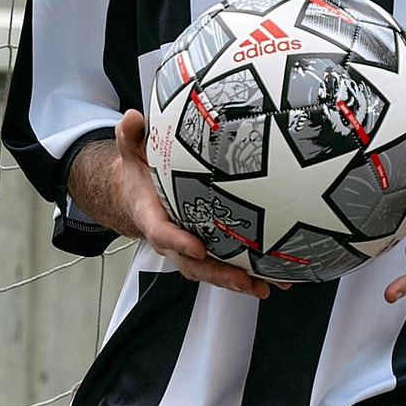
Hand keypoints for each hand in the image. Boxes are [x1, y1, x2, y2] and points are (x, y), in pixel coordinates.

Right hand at [71, 110, 273, 299]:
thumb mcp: (130, 153)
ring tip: (265, 286)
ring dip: (237, 281)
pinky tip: (275, 280)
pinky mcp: (206, 252)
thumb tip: (132, 118)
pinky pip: (225, 267)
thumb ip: (130, 137)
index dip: (179, 242)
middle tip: (242, 278)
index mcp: (152, 217)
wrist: (139, 196)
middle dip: (217, 274)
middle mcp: (172, 241)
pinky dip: (249, 276)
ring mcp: (189, 250)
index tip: (197, 247)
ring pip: (211, 271)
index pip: (163, 233)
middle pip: (193, 265)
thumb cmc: (140, 175)